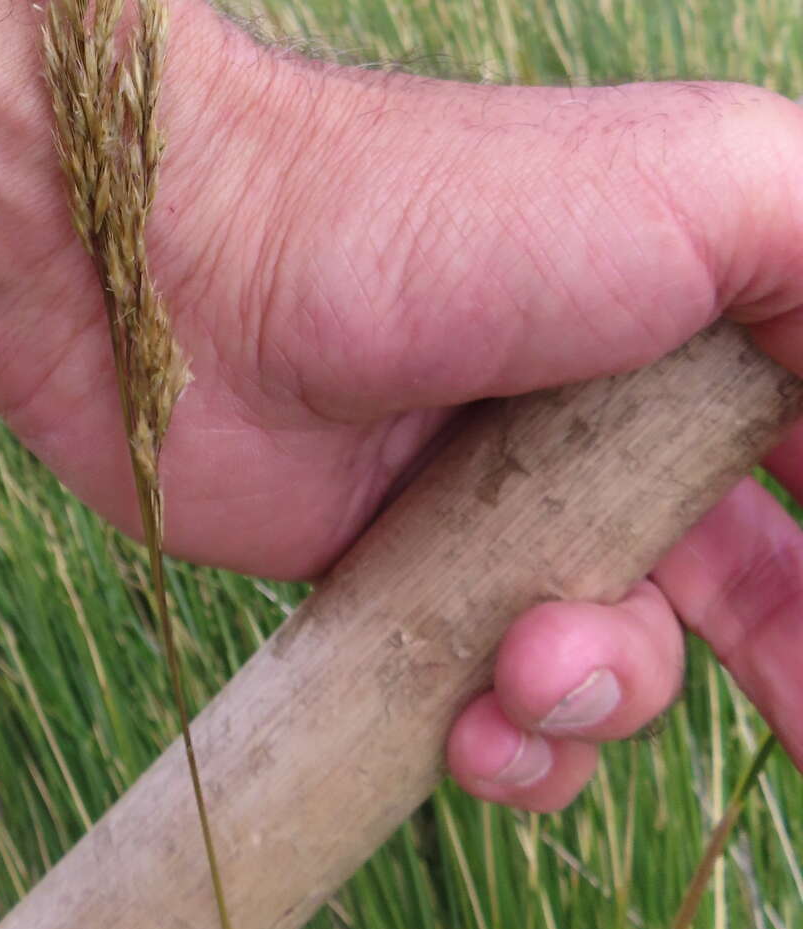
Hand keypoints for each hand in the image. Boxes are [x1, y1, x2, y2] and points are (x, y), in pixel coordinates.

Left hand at [0, 0, 802, 812]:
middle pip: (764, 579)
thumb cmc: (442, 206)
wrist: (185, 272)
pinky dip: (513, 741)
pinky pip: (507, 715)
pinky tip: (477, 718)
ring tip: (533, 660)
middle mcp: (618, 411)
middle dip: (790, 662)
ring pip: (635, 664)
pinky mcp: (408, 581)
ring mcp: (509, 502)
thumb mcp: (712, 188)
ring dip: (608, 689)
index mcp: (709, 309)